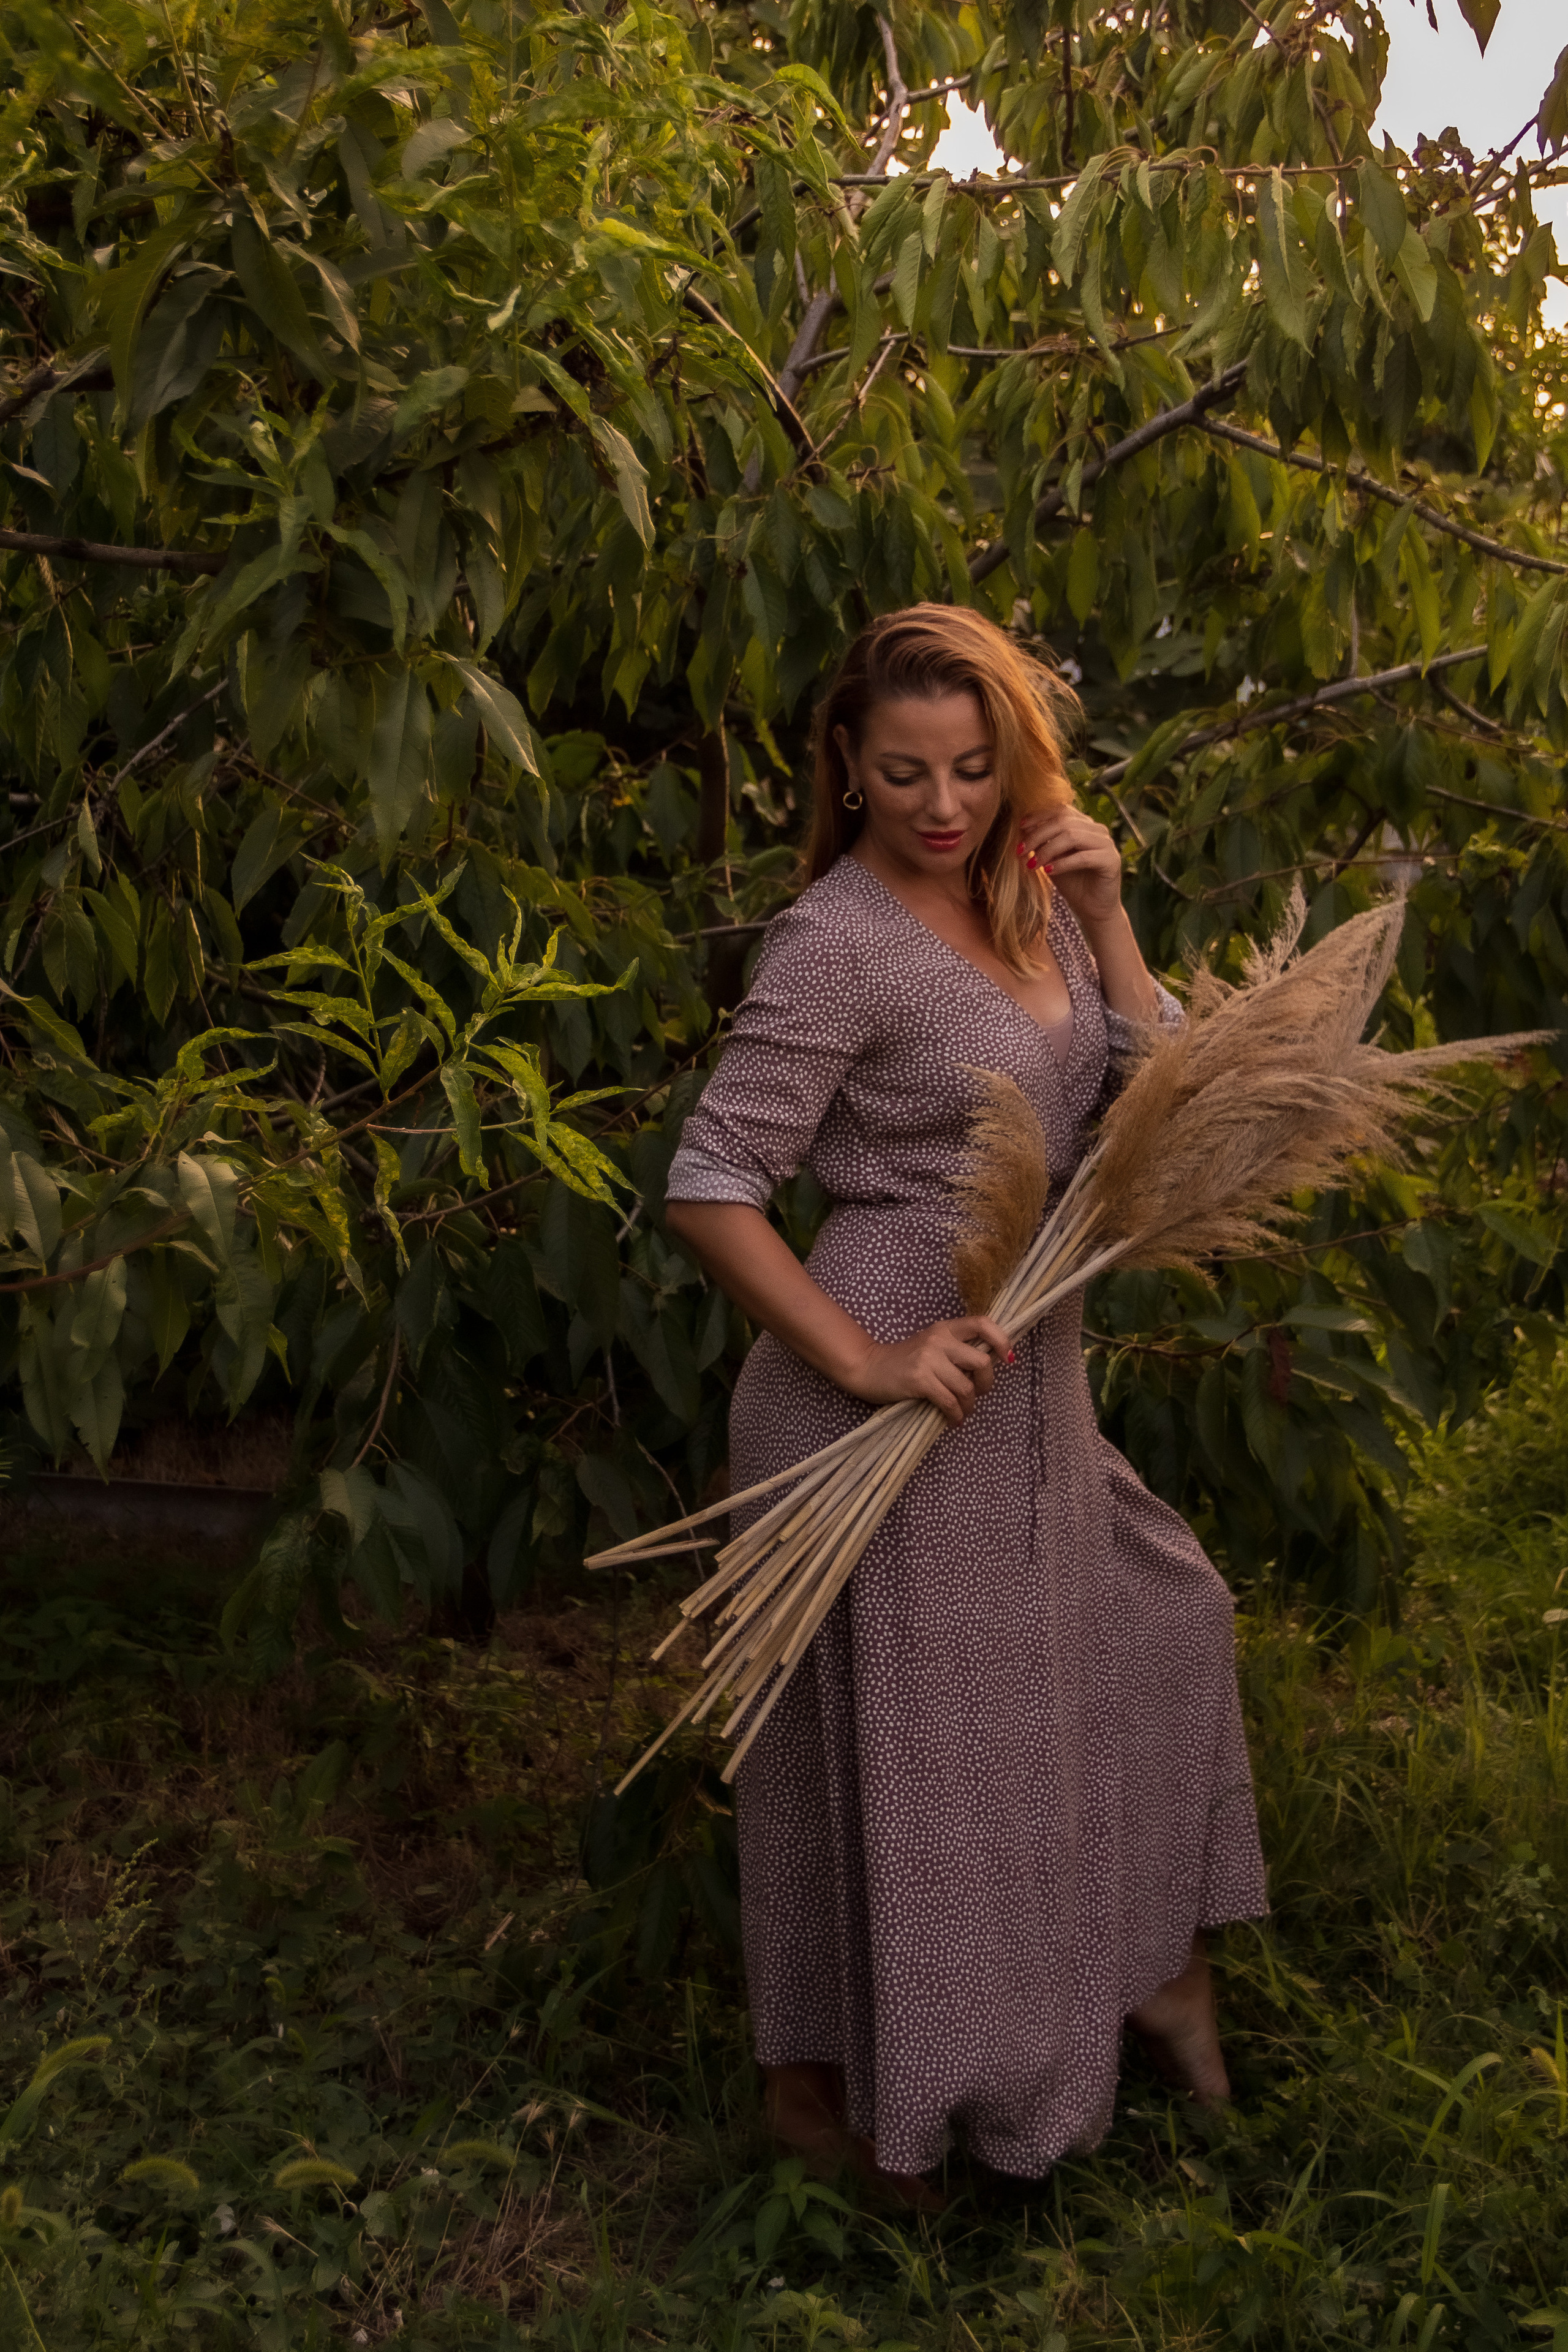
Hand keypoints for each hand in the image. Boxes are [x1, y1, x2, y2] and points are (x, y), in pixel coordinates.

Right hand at [839, 1315, 1014, 1425]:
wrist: (869, 1368)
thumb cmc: (904, 1361)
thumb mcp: (931, 1346)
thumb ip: (956, 1350)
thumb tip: (988, 1367)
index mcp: (945, 1328)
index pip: (983, 1323)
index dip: (1002, 1340)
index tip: (1007, 1359)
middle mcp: (939, 1339)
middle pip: (982, 1361)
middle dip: (986, 1384)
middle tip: (977, 1394)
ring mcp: (928, 1359)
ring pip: (966, 1387)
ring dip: (969, 1406)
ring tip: (962, 1412)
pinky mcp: (919, 1379)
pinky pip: (949, 1402)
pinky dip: (955, 1415)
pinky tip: (952, 1420)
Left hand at [1016, 806, 1125, 930]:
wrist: (1093, 909)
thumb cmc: (1072, 883)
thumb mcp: (1052, 859)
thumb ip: (1042, 843)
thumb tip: (1022, 828)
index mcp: (1084, 824)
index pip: (1061, 810)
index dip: (1039, 817)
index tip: (1020, 828)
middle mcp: (1097, 830)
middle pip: (1064, 821)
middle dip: (1038, 835)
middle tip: (1021, 850)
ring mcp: (1107, 844)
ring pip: (1073, 836)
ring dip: (1048, 849)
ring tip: (1033, 863)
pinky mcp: (1111, 861)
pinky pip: (1083, 857)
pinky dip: (1063, 863)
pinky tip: (1049, 871)